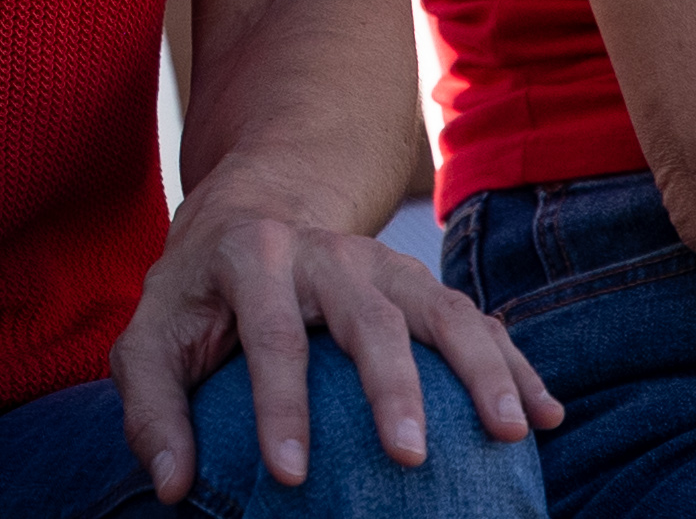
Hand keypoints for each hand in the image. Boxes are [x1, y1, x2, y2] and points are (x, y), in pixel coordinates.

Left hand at [109, 202, 554, 504]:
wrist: (254, 210)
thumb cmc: (198, 297)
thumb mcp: (150, 336)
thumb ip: (149, 406)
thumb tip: (172, 486)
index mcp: (252, 258)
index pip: (270, 335)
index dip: (279, 406)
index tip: (291, 476)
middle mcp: (324, 252)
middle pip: (368, 315)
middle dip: (392, 386)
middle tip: (409, 458)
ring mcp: (382, 261)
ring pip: (440, 308)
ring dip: (482, 368)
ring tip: (511, 433)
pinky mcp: (419, 282)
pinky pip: (477, 320)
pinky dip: (516, 364)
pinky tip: (547, 418)